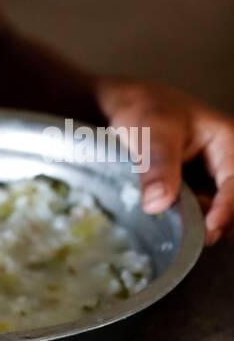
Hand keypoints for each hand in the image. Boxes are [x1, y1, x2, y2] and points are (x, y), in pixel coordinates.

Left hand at [95, 76, 233, 244]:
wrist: (117, 105)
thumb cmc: (140, 107)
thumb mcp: (151, 131)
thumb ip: (157, 166)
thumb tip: (157, 204)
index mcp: (226, 141)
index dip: (226, 209)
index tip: (208, 228)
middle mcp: (223, 162)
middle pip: (230, 202)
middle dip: (214, 221)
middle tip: (189, 235)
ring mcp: (207, 178)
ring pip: (212, 211)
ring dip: (196, 222)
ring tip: (174, 227)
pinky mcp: (190, 189)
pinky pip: (194, 212)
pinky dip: (184, 220)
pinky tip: (167, 222)